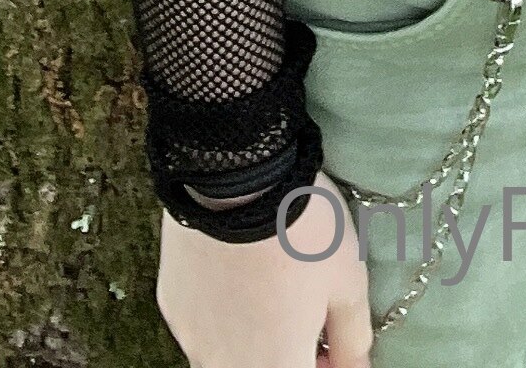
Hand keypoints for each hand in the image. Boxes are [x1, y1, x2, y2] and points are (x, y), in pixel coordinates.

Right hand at [156, 182, 373, 365]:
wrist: (237, 177)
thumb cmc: (303, 232)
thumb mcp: (347, 282)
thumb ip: (353, 340)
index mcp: (276, 367)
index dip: (324, 365)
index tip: (332, 345)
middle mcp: (228, 366)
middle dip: (288, 354)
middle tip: (304, 316)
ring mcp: (193, 339)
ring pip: (228, 356)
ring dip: (254, 340)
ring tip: (270, 289)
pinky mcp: (172, 308)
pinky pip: (202, 328)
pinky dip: (223, 315)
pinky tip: (236, 273)